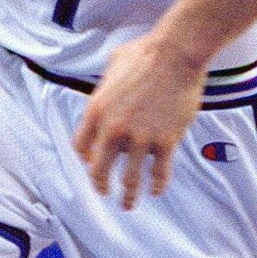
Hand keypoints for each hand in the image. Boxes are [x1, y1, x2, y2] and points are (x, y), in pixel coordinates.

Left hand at [74, 33, 206, 209]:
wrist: (176, 53)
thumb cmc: (145, 53)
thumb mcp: (112, 67)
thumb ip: (105, 87)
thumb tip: (106, 90)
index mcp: (96, 110)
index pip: (81, 147)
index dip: (86, 158)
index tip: (92, 163)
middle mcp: (114, 129)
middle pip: (99, 170)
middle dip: (100, 185)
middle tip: (104, 192)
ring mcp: (140, 138)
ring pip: (130, 179)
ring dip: (128, 196)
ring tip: (128, 204)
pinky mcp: (166, 141)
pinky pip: (159, 172)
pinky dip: (157, 185)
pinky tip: (155, 190)